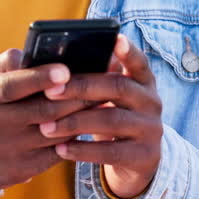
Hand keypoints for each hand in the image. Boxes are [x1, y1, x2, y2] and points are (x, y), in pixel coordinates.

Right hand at [0, 48, 90, 192]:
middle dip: (76, 97)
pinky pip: (55, 154)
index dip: (41, 78)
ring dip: (82, 118)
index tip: (65, 70)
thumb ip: (7, 62)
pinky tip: (89, 125)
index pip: (15, 85)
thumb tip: (34, 53)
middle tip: (103, 82)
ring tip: (104, 101)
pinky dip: (74, 139)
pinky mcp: (21, 170)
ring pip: (55, 133)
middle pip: (44, 111)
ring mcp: (9, 150)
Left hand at [38, 34, 162, 198]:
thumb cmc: (111, 118)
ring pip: (112, 120)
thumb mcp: (109, 99)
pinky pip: (111, 152)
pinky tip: (60, 149)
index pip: (139, 62)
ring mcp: (152, 129)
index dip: (129, 51)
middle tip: (49, 91)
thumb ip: (94, 81)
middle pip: (118, 87)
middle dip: (81, 88)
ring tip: (45, 127)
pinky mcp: (146, 156)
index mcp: (144, 82)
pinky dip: (83, 150)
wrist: (135, 161)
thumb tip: (53, 66)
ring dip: (75, 123)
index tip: (116, 38)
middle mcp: (152, 102)